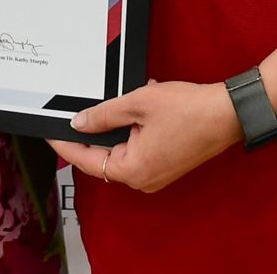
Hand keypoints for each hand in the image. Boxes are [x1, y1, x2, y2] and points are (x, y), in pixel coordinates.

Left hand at [49, 80, 241, 193]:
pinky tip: (144, 103)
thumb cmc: (187, 109)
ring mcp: (156, 174)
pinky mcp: (167, 164)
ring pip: (123, 148)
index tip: (49, 132)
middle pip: (105, 155)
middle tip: (82, 107)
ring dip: (120, 123)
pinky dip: (136, 126)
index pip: (87, 160)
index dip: (66, 144)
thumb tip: (79, 123)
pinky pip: (140, 146)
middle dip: (97, 129)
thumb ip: (104, 115)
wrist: (227, 114)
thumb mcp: (137, 103)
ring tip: (128, 98)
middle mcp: (143, 179)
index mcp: (133, 169)